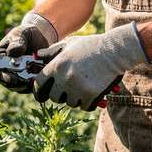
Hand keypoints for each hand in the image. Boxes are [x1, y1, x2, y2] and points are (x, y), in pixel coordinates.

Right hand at [0, 13, 57, 93]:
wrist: (40, 37)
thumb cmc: (25, 34)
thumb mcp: (20, 34)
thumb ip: (16, 42)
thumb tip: (13, 53)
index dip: (3, 76)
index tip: (12, 77)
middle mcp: (5, 70)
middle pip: (7, 83)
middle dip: (16, 84)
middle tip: (26, 81)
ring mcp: (16, 77)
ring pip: (19, 88)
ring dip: (26, 85)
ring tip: (35, 79)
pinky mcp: (28, 81)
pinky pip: (30, 87)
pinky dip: (35, 85)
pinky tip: (42, 79)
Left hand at [32, 23, 147, 109]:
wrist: (115, 50)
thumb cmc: (92, 46)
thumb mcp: (70, 43)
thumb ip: (52, 51)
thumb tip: (37, 56)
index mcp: (57, 65)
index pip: (39, 84)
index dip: (39, 90)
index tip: (42, 95)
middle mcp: (64, 78)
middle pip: (54, 97)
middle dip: (60, 95)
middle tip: (69, 91)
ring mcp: (77, 87)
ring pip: (70, 103)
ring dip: (76, 99)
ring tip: (83, 89)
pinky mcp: (91, 95)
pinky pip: (84, 107)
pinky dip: (88, 103)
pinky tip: (92, 95)